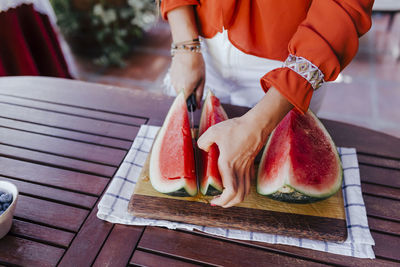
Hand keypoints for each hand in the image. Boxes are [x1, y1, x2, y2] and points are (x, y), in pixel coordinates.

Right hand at [170, 52, 204, 106]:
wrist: (186, 51)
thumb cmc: (197, 65)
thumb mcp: (202, 80)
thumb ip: (199, 94)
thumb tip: (198, 106)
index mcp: (186, 90)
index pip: (185, 104)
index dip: (190, 104)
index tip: (194, 102)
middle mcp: (177, 87)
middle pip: (182, 97)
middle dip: (188, 95)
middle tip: (195, 84)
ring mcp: (173, 82)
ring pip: (179, 90)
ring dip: (184, 88)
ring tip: (190, 77)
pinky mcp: (171, 76)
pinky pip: (176, 83)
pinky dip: (181, 82)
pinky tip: (185, 74)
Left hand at [197, 87, 292, 206]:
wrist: (257, 124)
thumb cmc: (236, 127)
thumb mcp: (214, 131)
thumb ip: (203, 141)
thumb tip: (201, 149)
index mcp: (228, 164)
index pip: (230, 191)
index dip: (222, 200)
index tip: (213, 200)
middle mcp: (238, 170)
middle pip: (238, 196)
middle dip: (227, 203)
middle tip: (217, 202)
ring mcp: (246, 168)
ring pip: (245, 192)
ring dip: (235, 199)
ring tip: (225, 197)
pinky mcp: (250, 164)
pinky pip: (248, 183)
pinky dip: (242, 190)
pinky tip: (234, 186)